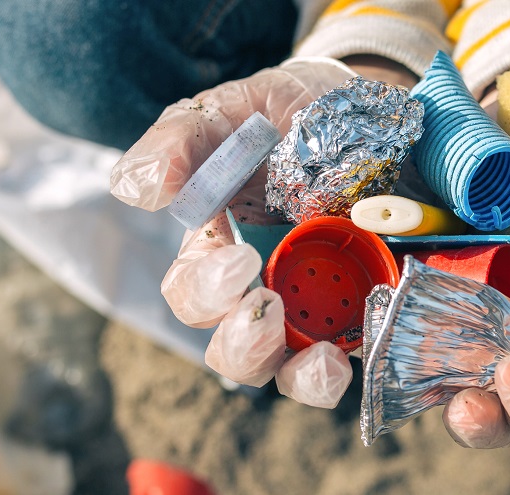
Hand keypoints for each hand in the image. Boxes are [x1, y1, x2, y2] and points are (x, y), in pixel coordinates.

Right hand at [110, 58, 404, 408]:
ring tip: (322, 360)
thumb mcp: (232, 113)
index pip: (191, 295)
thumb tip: (138, 189)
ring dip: (302, 376)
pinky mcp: (371, 310)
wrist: (368, 108)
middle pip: (236, 352)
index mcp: (216, 252)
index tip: (237, 259)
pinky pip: (361, 356)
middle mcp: (262, 292)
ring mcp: (318, 307)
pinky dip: (361, 362)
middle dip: (244, 344)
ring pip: (294, 372)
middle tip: (267, 308)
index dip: (204, 291)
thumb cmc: (282, 116)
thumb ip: (181, 141)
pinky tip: (367, 344)